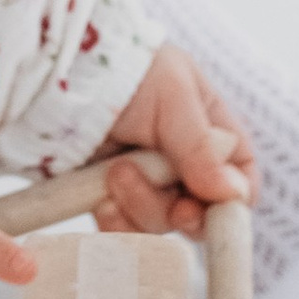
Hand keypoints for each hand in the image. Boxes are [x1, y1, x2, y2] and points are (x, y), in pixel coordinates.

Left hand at [90, 47, 253, 239]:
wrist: (59, 71)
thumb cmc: (126, 70)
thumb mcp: (174, 96)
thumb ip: (201, 148)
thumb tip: (234, 195)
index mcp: (208, 130)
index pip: (239, 175)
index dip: (234, 200)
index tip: (216, 209)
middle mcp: (180, 161)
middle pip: (201, 210)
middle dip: (184, 212)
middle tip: (176, 207)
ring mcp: (144, 181)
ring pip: (160, 222)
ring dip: (141, 204)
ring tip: (116, 170)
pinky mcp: (108, 196)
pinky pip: (122, 228)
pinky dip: (115, 220)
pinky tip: (101, 197)